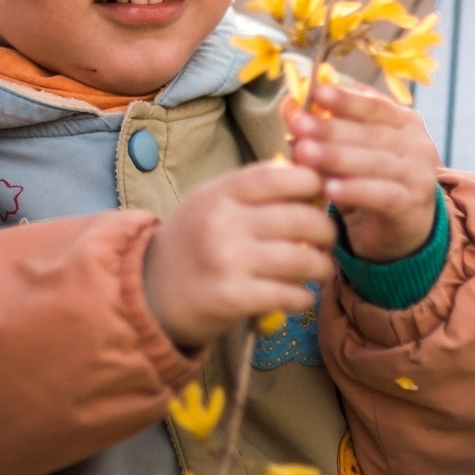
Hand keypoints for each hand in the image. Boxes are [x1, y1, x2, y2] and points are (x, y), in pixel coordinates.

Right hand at [142, 160, 333, 347]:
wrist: (148, 290)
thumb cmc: (192, 241)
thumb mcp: (212, 201)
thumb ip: (254, 189)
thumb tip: (313, 178)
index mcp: (220, 193)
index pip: (279, 176)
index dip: (312, 182)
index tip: (321, 195)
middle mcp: (223, 222)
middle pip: (300, 218)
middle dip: (325, 230)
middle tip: (326, 238)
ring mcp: (228, 260)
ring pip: (301, 259)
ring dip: (321, 266)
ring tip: (321, 268)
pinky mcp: (232, 298)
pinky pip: (288, 294)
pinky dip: (303, 297)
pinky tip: (301, 296)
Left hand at [285, 79, 443, 262]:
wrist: (402, 230)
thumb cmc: (371, 182)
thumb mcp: (348, 153)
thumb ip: (322, 129)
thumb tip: (289, 104)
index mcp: (403, 123)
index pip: (374, 106)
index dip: (345, 99)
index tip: (316, 91)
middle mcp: (415, 145)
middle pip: (370, 133)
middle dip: (330, 128)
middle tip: (298, 124)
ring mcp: (417, 176)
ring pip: (374, 162)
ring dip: (337, 157)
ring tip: (304, 153)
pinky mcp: (411, 206)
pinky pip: (381, 195)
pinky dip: (355, 191)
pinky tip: (329, 189)